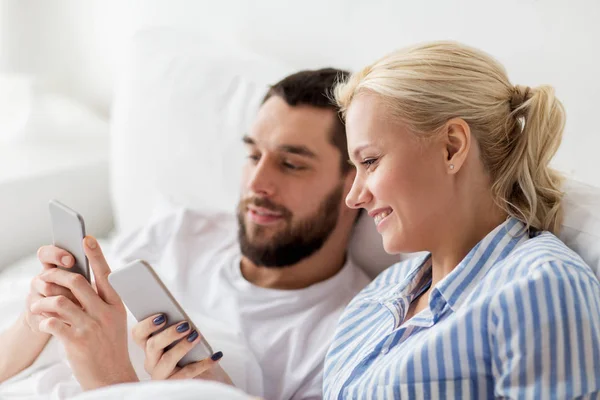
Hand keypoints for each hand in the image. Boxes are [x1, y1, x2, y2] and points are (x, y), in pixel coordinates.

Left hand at [30, 236, 137, 389]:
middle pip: (77, 282)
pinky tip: (44, 323)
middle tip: (45, 275)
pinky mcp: (77, 342)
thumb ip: (100, 300)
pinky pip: (52, 323)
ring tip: (40, 304)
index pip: (105, 273)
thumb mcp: (114, 319)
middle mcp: (105, 312)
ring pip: (60, 300)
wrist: (111, 376)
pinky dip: (44, 321)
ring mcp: (91, 327)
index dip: (95, 255)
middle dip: (56, 275)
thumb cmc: (110, 345)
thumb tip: (81, 278)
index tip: (86, 239)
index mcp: (115, 304)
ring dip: (44, 300)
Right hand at [132, 315, 230, 384]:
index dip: (146, 324)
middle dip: (169, 333)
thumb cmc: (195, 353)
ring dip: (183, 346)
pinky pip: (186, 374)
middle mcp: (151, 361)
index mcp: (150, 346)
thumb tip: (182, 319)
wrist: (209, 377)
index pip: (138, 334)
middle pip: (152, 345)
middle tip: (186, 325)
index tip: (162, 315)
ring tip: (196, 336)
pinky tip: (215, 356)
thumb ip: (180, 327)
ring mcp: (160, 375)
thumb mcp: (187, 338)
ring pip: (167, 359)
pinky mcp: (173, 386)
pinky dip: (202, 363)